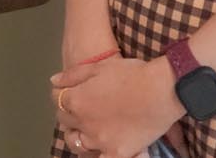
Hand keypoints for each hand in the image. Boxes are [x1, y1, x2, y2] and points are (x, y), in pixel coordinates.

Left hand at [50, 56, 182, 157]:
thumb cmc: (131, 74)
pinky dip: (98, 154)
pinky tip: (102, 147)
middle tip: (82, 105)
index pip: (57, 99)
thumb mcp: (98, 67)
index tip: (71, 90)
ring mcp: (100, 141)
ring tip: (90, 126)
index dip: (62, 92)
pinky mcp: (117, 152)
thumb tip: (54, 81)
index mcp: (77, 101)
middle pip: (65, 120)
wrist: (161, 90)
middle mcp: (84, 123)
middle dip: (69, 111)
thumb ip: (72, 76)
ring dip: (79, 133)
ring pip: (78, 142)